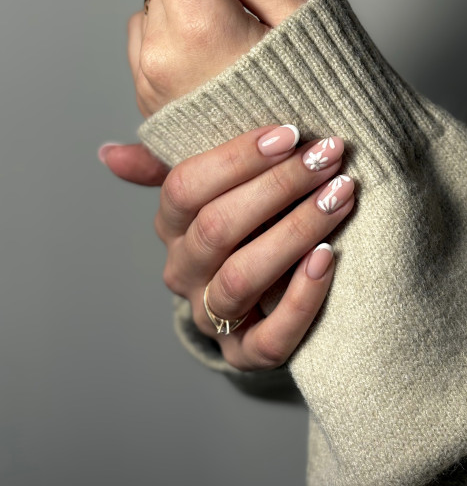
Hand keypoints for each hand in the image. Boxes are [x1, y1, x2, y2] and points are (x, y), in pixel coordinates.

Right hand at [103, 126, 354, 370]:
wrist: (260, 291)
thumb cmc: (244, 220)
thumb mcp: (208, 188)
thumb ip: (165, 167)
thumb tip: (108, 153)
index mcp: (170, 226)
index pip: (185, 187)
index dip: (237, 158)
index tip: (290, 133)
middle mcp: (184, 271)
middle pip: (218, 227)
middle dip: (279, 186)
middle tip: (328, 157)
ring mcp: (212, 315)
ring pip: (243, 276)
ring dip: (296, 231)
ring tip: (339, 196)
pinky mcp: (246, 352)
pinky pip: (271, 337)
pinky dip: (302, 297)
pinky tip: (329, 257)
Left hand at [127, 0, 310, 115]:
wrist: (304, 171)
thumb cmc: (317, 96)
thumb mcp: (294, 16)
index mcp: (198, 26)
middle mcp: (160, 57)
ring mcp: (151, 87)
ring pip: (154, 12)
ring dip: (189, 5)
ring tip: (241, 29)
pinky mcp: (152, 108)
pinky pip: (151, 50)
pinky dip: (180, 40)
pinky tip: (221, 58)